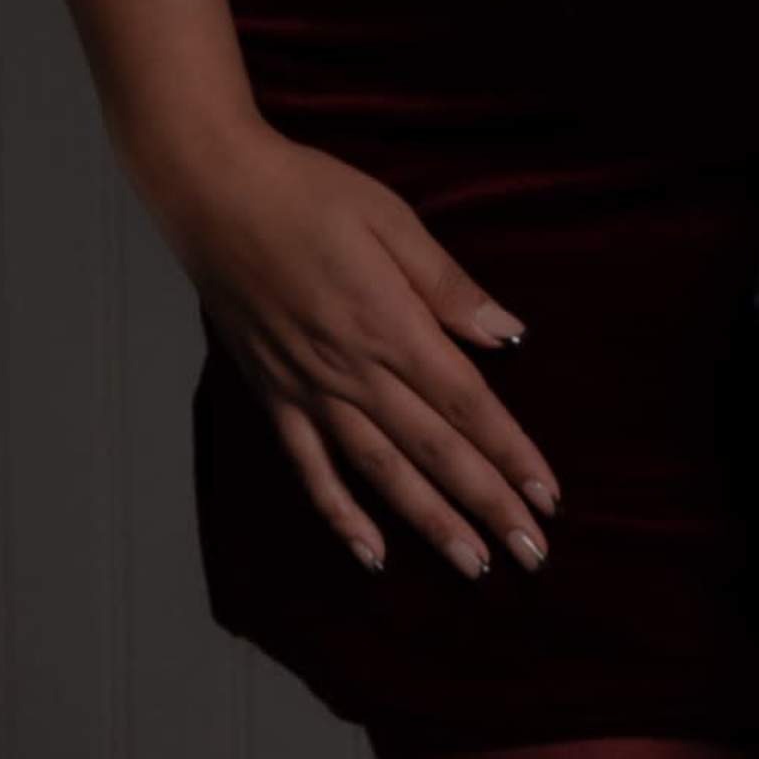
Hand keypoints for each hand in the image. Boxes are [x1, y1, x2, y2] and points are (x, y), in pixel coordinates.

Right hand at [173, 126, 556, 581]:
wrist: (210, 191)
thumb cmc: (307, 193)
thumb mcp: (392, 219)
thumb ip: (448, 286)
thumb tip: (507, 336)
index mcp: (390, 325)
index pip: (467, 404)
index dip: (511, 454)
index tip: (548, 497)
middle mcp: (352, 371)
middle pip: (434, 451)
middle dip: (487, 506)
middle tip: (533, 556)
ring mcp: (309, 390)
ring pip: (380, 473)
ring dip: (429, 523)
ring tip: (473, 567)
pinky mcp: (274, 396)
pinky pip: (310, 468)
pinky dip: (340, 516)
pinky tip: (372, 555)